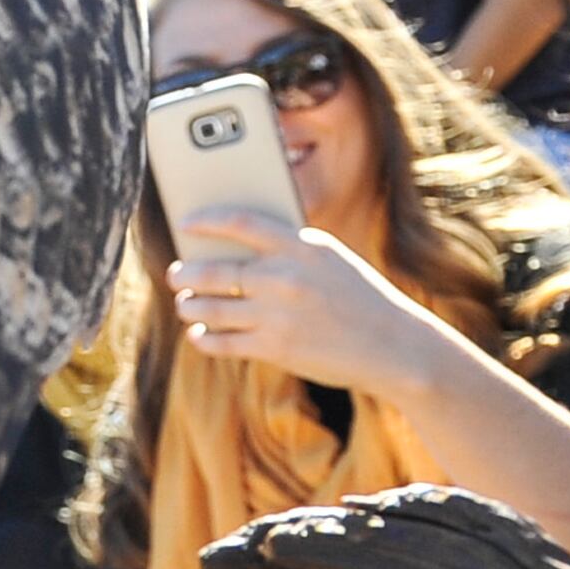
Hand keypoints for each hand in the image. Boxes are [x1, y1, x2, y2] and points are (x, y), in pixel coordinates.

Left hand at [166, 214, 449, 397]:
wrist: (393, 345)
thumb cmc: (359, 297)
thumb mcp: (330, 260)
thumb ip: (288, 251)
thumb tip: (233, 249)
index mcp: (302, 246)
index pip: (241, 223)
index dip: (206, 220)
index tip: (185, 222)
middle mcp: (285, 278)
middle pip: (215, 271)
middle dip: (186, 273)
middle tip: (176, 274)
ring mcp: (277, 315)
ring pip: (210, 309)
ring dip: (190, 306)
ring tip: (186, 304)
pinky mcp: (274, 348)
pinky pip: (222, 342)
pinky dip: (204, 338)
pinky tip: (199, 334)